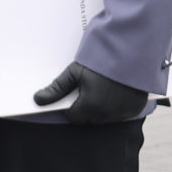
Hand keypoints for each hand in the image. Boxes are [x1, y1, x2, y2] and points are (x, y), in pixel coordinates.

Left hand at [32, 61, 147, 122]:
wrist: (130, 52)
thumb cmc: (100, 61)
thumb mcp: (75, 72)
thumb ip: (56, 89)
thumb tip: (38, 100)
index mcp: (89, 107)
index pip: (73, 117)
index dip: (71, 106)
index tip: (74, 94)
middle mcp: (105, 115)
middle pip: (89, 118)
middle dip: (86, 108)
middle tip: (89, 89)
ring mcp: (121, 113)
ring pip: (104, 118)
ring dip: (101, 109)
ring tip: (103, 89)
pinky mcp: (134, 109)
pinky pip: (120, 114)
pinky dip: (116, 107)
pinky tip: (116, 92)